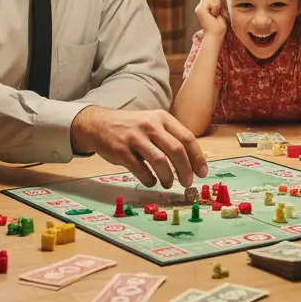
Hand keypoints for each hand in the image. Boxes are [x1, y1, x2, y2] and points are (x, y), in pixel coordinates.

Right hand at [70, 107, 208, 188]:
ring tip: (168, 183)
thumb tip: (192, 161)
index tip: (202, 173)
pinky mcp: (121, 150)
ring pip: (160, 161)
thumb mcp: (153, 124)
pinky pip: (141, 170)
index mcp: (162, 118)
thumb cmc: (132, 128)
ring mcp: (135, 137)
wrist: (98, 123)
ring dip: (168, 177)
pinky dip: (149, 180)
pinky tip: (151, 181)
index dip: (197, 158)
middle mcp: (150, 125)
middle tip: (187, 183)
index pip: (187, 137)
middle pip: (177, 150)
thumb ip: (170, 137)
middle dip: (186, 170)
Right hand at [195, 0, 226, 37]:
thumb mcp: (220, 13)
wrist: (216, 36)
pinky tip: (213, 16)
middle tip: (216, 13)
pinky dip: (215, 8)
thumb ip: (217, 4)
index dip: (216, 1)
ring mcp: (198, 8)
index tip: (217, 12)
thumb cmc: (219, 27)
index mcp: (203, 8)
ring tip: (215, 15)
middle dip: (216, 2)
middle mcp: (199, 7)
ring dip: (216, 5)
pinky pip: (211, 2)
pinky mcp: (200, 10)